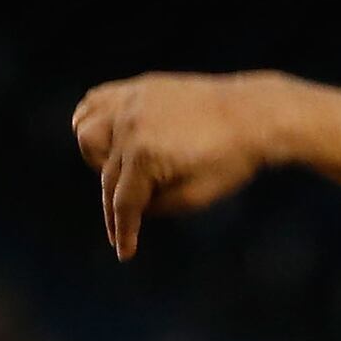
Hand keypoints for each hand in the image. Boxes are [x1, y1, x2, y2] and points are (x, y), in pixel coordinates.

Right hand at [70, 72, 289, 260]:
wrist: (253, 115)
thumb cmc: (231, 158)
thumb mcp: (195, 197)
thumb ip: (157, 207)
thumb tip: (134, 207)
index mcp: (144, 155)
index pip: (125, 203)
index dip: (125, 232)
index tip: (125, 253)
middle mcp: (129, 126)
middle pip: (107, 176)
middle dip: (115, 206)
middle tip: (125, 224)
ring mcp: (131, 102)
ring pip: (87, 133)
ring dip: (96, 159)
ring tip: (118, 174)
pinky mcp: (138, 88)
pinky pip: (97, 102)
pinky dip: (92, 120)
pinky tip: (106, 137)